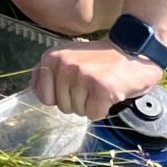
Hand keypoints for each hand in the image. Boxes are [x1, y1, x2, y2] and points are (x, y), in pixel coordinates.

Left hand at [30, 39, 163, 119]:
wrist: (132, 51)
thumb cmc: (98, 59)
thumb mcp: (67, 57)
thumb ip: (49, 71)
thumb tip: (34, 90)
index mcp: (51, 57)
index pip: (43, 96)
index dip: (60, 99)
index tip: (72, 89)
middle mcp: (64, 65)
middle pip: (62, 106)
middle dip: (78, 103)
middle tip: (91, 87)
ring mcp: (82, 76)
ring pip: (78, 111)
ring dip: (91, 105)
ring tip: (100, 87)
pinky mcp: (102, 88)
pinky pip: (94, 114)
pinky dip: (103, 110)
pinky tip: (109, 93)